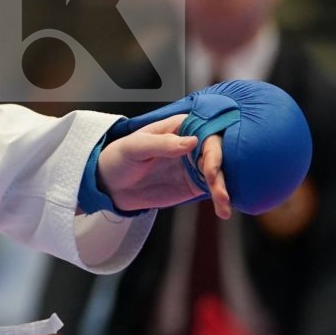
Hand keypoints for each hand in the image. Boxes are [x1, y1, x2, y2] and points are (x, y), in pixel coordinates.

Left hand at [97, 114, 230, 217]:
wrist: (111, 186)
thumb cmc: (119, 158)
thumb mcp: (134, 147)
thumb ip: (161, 143)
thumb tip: (190, 141)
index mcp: (178, 127)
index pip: (205, 129)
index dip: (213, 144)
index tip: (210, 163)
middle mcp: (191, 144)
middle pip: (217, 150)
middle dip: (221, 168)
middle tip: (215, 185)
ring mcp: (194, 165)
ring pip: (219, 171)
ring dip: (224, 186)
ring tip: (222, 202)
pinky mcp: (193, 185)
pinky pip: (213, 188)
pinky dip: (220, 197)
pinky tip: (223, 207)